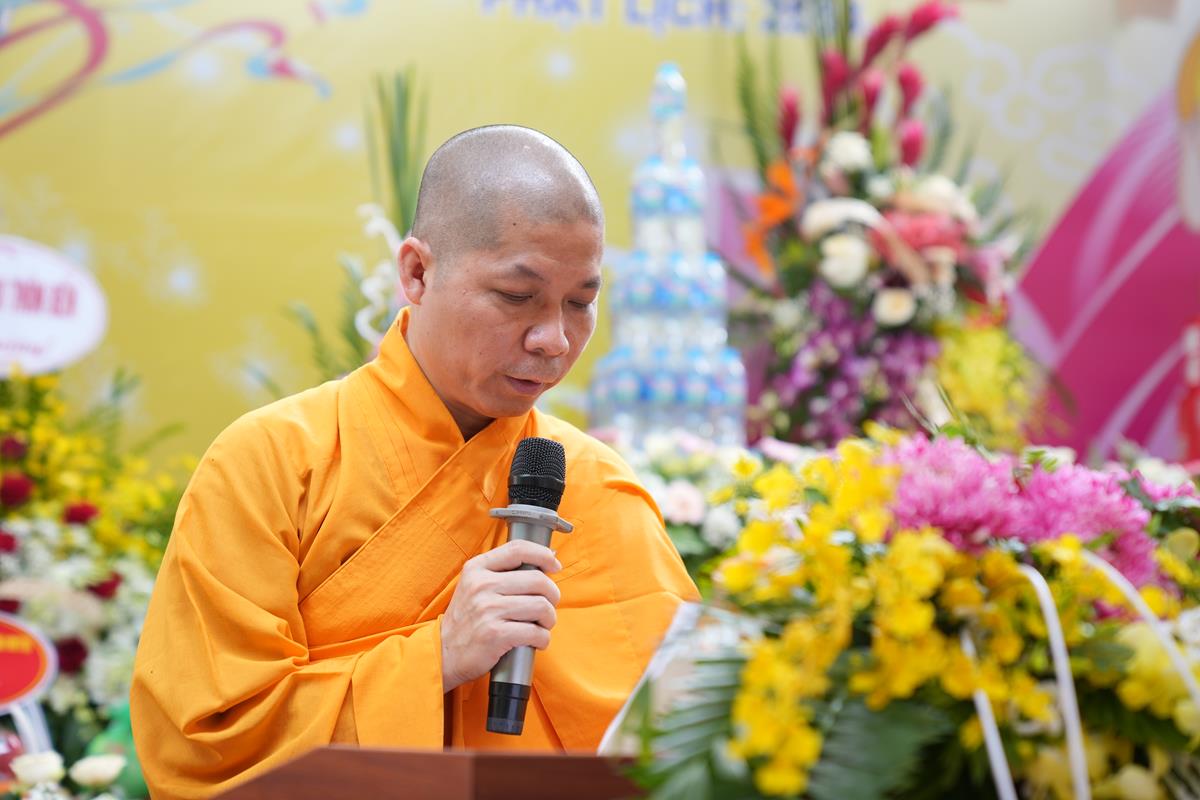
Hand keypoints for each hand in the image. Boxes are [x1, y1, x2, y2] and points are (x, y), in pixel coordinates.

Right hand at [440, 539, 561, 692]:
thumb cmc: (467, 619)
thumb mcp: (474, 585)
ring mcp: (488, 609)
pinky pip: (536, 632)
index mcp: (477, 569)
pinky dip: (543, 638)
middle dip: (552, 595)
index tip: (554, 565)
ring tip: (542, 625)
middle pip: (538, 580)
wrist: (444, 652)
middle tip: (547, 607)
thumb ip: (501, 571)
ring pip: (541, 606)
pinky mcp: (495, 634)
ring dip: (549, 619)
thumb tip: (546, 559)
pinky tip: (536, 640)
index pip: (518, 549)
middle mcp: (482, 585)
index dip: (543, 554)